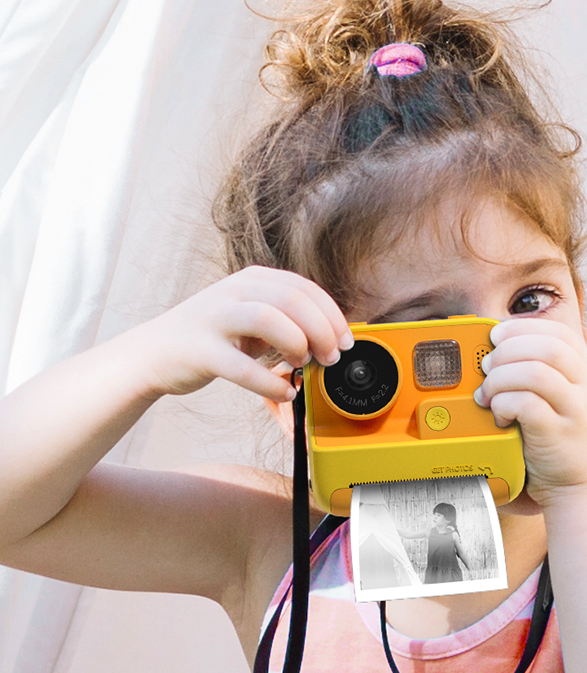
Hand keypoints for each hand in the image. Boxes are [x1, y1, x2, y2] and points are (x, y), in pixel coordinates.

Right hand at [130, 266, 352, 401]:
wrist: (154, 353)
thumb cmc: (213, 338)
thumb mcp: (252, 317)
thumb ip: (288, 321)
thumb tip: (331, 339)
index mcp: (253, 280)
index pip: (305, 288)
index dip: (332, 315)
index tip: (346, 341)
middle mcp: (234, 291)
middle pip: (293, 300)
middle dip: (322, 331)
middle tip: (331, 357)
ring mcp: (215, 318)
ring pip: (269, 318)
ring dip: (297, 345)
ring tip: (303, 366)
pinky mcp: (201, 349)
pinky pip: (242, 366)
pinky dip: (270, 383)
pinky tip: (284, 392)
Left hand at [473, 318, 586, 505]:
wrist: (577, 486)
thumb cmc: (555, 437)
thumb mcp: (555, 396)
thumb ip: (533, 369)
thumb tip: (490, 348)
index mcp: (582, 369)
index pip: (557, 331)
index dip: (522, 328)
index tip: (496, 337)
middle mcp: (585, 385)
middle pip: (547, 346)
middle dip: (506, 351)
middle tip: (486, 368)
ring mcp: (576, 409)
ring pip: (537, 372)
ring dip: (501, 379)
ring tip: (487, 394)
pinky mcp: (559, 434)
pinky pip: (528, 405)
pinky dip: (504, 404)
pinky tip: (498, 415)